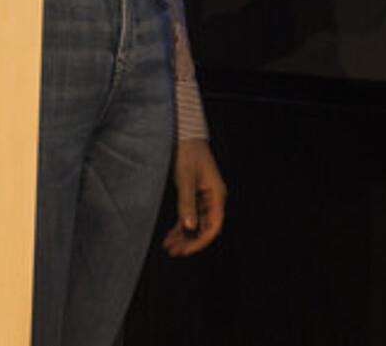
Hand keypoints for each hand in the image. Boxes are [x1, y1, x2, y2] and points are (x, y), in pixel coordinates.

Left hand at [162, 138, 225, 255]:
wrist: (184, 135)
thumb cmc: (187, 152)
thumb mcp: (186, 177)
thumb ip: (187, 202)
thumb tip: (190, 226)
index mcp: (217, 194)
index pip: (213, 225)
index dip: (200, 240)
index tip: (185, 250)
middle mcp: (213, 198)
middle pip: (205, 227)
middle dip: (189, 241)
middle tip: (173, 251)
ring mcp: (204, 197)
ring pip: (196, 223)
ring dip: (184, 235)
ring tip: (169, 246)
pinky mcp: (195, 195)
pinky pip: (190, 215)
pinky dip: (181, 226)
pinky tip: (170, 235)